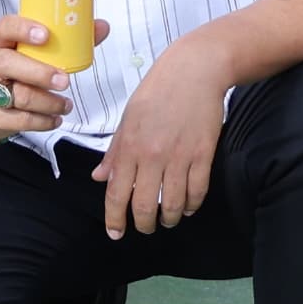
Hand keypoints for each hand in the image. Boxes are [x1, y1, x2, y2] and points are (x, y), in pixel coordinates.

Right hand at [0, 18, 94, 140]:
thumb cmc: (16, 72)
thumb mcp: (32, 54)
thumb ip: (68, 41)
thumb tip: (102, 26)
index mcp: (0, 41)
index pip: (5, 27)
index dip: (23, 29)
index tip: (45, 35)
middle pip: (8, 63)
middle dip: (40, 73)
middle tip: (65, 81)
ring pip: (17, 95)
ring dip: (47, 102)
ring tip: (65, 105)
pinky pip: (18, 119)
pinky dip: (42, 121)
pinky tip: (54, 119)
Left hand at [98, 42, 228, 236]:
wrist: (194, 70)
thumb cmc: (158, 90)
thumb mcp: (128, 117)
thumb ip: (114, 151)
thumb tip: (99, 177)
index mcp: (129, 145)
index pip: (116, 192)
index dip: (115, 218)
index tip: (115, 233)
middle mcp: (152, 155)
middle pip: (145, 205)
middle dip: (143, 224)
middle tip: (145, 228)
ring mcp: (179, 156)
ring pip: (173, 204)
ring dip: (170, 219)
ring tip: (168, 220)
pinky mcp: (203, 154)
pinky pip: (197, 191)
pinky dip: (192, 205)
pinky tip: (188, 207)